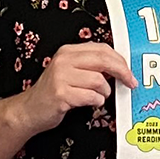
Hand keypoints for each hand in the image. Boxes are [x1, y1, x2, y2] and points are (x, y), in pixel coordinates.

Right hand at [16, 43, 135, 133]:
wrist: (30, 110)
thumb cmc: (53, 92)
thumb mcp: (70, 72)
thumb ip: (90, 66)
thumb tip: (118, 67)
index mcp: (68, 51)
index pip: (101, 49)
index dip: (119, 60)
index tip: (128, 70)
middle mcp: (64, 60)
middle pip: (103, 60)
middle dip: (121, 72)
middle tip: (129, 82)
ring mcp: (61, 77)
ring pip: (98, 80)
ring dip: (104, 92)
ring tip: (99, 97)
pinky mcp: (61, 94)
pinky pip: (90, 96)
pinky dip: (96, 101)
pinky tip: (92, 103)